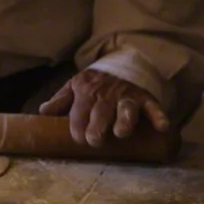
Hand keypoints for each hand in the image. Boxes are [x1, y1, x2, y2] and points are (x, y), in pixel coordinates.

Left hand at [38, 69, 169, 146]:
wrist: (122, 63)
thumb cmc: (94, 82)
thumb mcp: (74, 86)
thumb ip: (60, 100)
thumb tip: (41, 112)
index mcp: (86, 90)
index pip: (79, 110)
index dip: (78, 125)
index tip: (78, 139)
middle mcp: (106, 93)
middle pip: (101, 110)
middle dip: (97, 125)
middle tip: (94, 140)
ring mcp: (126, 95)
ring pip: (126, 108)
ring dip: (124, 120)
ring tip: (121, 133)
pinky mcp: (145, 97)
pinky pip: (153, 106)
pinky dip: (158, 115)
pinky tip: (162, 127)